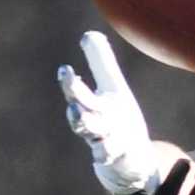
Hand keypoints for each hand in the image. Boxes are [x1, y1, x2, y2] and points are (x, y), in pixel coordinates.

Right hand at [57, 31, 163, 194]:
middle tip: (68, 85)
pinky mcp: (118, 158)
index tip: (65, 70)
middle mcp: (96, 124)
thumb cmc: (118, 120)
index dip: (70, 83)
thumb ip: (100, 63)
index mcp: (93, 106)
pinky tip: (105, 151)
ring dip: (85, 124)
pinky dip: (106, 153)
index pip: (78, 94)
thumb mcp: (113, 89)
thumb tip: (88, 35)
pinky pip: (109, 156)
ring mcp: (106, 142)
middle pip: (80, 113)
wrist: (129, 159)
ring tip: (78, 114)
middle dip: (75, 99)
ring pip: (92, 134)